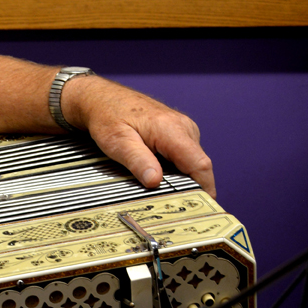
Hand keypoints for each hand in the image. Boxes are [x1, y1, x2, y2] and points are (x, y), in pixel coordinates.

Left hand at [62, 76, 214, 196]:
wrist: (102, 98)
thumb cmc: (107, 116)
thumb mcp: (117, 141)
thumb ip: (138, 161)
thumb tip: (155, 181)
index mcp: (172, 129)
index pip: (200, 164)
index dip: (205, 189)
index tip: (203, 208)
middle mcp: (183, 127)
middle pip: (198, 166)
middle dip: (191, 187)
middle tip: (172, 206)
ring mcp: (183, 128)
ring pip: (192, 162)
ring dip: (182, 178)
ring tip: (160, 189)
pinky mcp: (179, 132)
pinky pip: (186, 156)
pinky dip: (177, 169)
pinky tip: (159, 173)